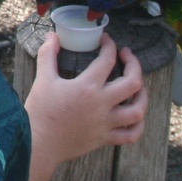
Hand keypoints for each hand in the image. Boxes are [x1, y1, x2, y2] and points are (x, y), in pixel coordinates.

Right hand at [25, 32, 147, 168]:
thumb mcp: (42, 79)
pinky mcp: (105, 138)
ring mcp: (106, 123)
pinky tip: (134, 117)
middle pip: (133, 82)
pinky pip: (130, 135)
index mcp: (87, 87)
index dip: (109, 46)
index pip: (107, 60)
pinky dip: (137, 126)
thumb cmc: (40, 112)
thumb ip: (47, 55)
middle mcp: (102, 104)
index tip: (106, 41)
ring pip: (137, 110)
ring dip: (142, 96)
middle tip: (126, 56)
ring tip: (138, 86)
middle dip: (134, 64)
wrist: (38, 144)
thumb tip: (52, 36)